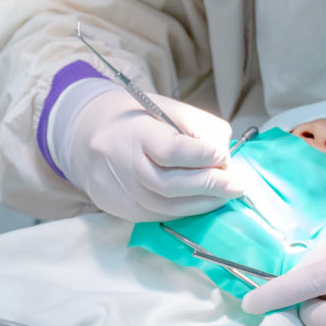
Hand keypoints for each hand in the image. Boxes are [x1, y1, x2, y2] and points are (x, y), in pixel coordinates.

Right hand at [66, 89, 242, 220]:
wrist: (88, 133)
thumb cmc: (137, 118)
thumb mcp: (167, 109)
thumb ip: (199, 129)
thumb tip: (224, 157)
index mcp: (133, 131)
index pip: (171, 150)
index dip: (202, 156)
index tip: (225, 157)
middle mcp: (119, 163)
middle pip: (169, 184)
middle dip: (209, 186)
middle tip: (237, 185)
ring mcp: (114, 190)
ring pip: (164, 207)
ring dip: (200, 204)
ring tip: (225, 196)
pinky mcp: (114, 208)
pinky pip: (155, 216)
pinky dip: (182, 211)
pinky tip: (199, 203)